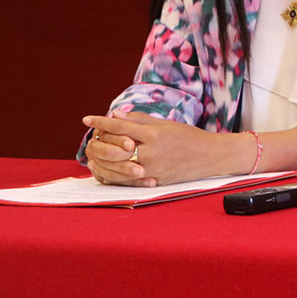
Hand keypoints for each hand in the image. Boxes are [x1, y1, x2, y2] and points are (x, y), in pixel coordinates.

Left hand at [83, 110, 223, 186]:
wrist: (209, 156)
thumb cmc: (189, 137)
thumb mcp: (166, 124)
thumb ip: (140, 120)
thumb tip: (115, 115)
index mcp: (154, 135)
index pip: (120, 127)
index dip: (101, 122)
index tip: (87, 119)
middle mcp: (151, 152)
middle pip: (113, 148)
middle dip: (97, 143)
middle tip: (89, 140)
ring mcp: (151, 169)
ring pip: (116, 168)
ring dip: (100, 161)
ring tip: (91, 156)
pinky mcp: (153, 182)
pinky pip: (125, 181)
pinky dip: (111, 175)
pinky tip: (103, 170)